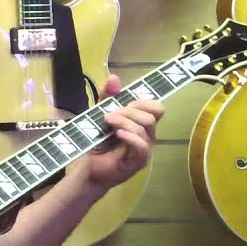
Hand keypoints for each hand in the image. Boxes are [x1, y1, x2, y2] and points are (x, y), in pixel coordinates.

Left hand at [83, 75, 163, 193]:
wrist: (88, 168)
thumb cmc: (98, 142)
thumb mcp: (100, 114)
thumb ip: (108, 97)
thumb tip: (114, 78)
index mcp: (142, 123)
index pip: (157, 107)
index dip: (144, 101)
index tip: (125, 102)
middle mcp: (147, 135)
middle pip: (153, 114)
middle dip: (131, 109)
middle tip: (111, 114)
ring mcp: (145, 149)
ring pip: (146, 126)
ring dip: (124, 121)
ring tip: (108, 122)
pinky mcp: (138, 162)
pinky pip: (141, 145)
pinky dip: (129, 136)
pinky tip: (117, 134)